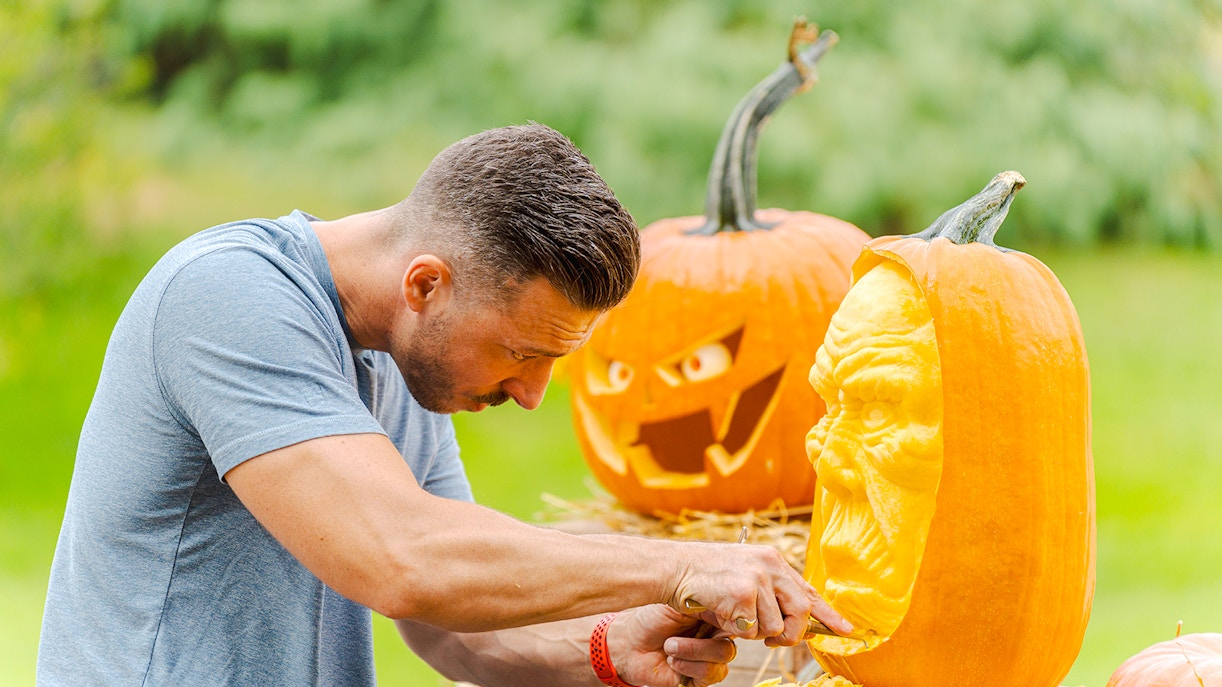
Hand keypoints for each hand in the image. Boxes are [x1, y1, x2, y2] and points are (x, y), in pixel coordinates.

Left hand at [608, 605, 736, 686]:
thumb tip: (732, 603)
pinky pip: (710, 673)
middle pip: (734, 635)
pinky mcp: (700, 677)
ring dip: (693, 651)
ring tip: (670, 646)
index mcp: (715, 615)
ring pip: (723, 657)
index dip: (732, 618)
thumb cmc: (651, 618)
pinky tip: (672, 659)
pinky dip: (688, 665)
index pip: (738, 617)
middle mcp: (715, 636)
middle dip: (706, 636)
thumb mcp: (679, 602)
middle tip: (676, 635)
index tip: (714, 615)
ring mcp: (709, 657)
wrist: (629, 643)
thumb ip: (708, 603)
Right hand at [668, 542, 852, 645]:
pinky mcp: (743, 593)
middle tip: (773, 641)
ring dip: (755, 633)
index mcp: (773, 560)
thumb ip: (770, 593)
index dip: (828, 614)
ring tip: (733, 616)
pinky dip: (738, 632)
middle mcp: (770, 565)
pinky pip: (752, 631)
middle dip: (791, 634)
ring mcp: (757, 578)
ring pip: (775, 627)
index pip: (809, 591)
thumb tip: (794, 622)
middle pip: (801, 612)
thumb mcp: (745, 577)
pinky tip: (723, 614)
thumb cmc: (705, 577)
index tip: (847, 630)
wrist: (674, 567)